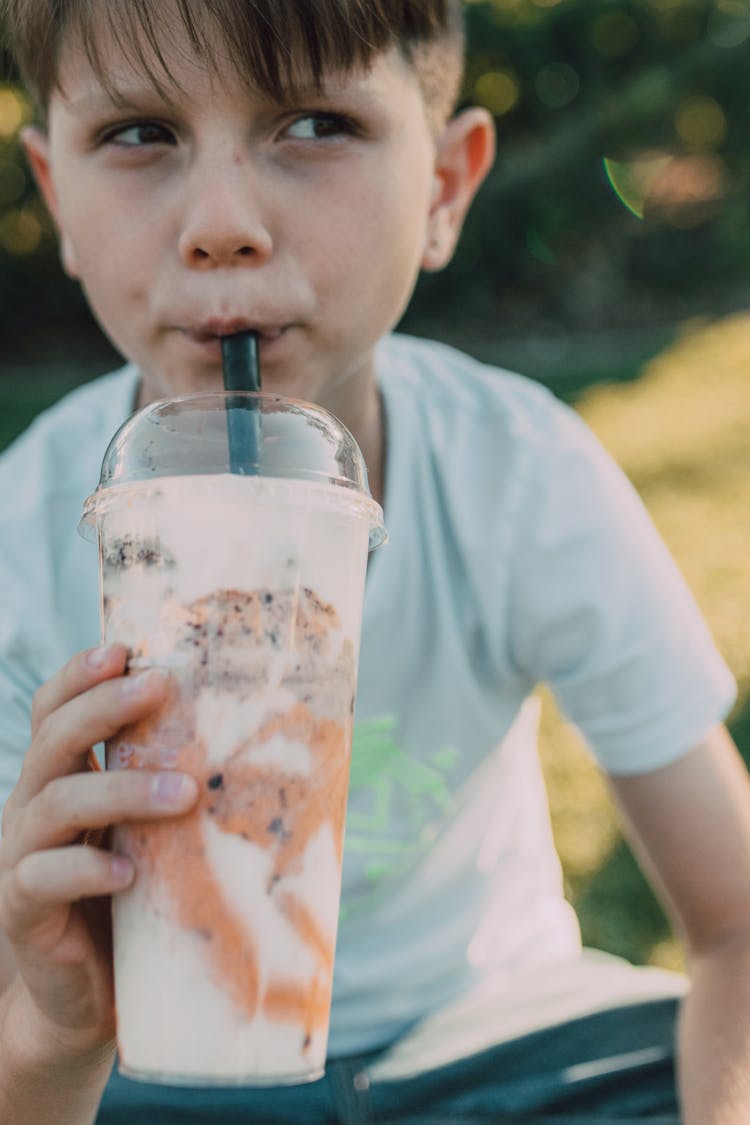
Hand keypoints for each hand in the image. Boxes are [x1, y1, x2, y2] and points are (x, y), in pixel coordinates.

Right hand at [0, 645, 197, 1064]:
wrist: (84, 992)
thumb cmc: (131, 898)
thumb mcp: (152, 833)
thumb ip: (176, 788)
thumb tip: (276, 745)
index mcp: (62, 776)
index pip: (56, 708)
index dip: (81, 673)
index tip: (126, 647)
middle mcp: (34, 804)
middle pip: (53, 739)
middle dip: (104, 706)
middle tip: (156, 685)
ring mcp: (22, 855)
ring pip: (55, 802)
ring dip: (120, 789)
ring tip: (182, 792)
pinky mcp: (23, 908)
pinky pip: (43, 878)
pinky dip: (85, 868)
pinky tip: (128, 872)